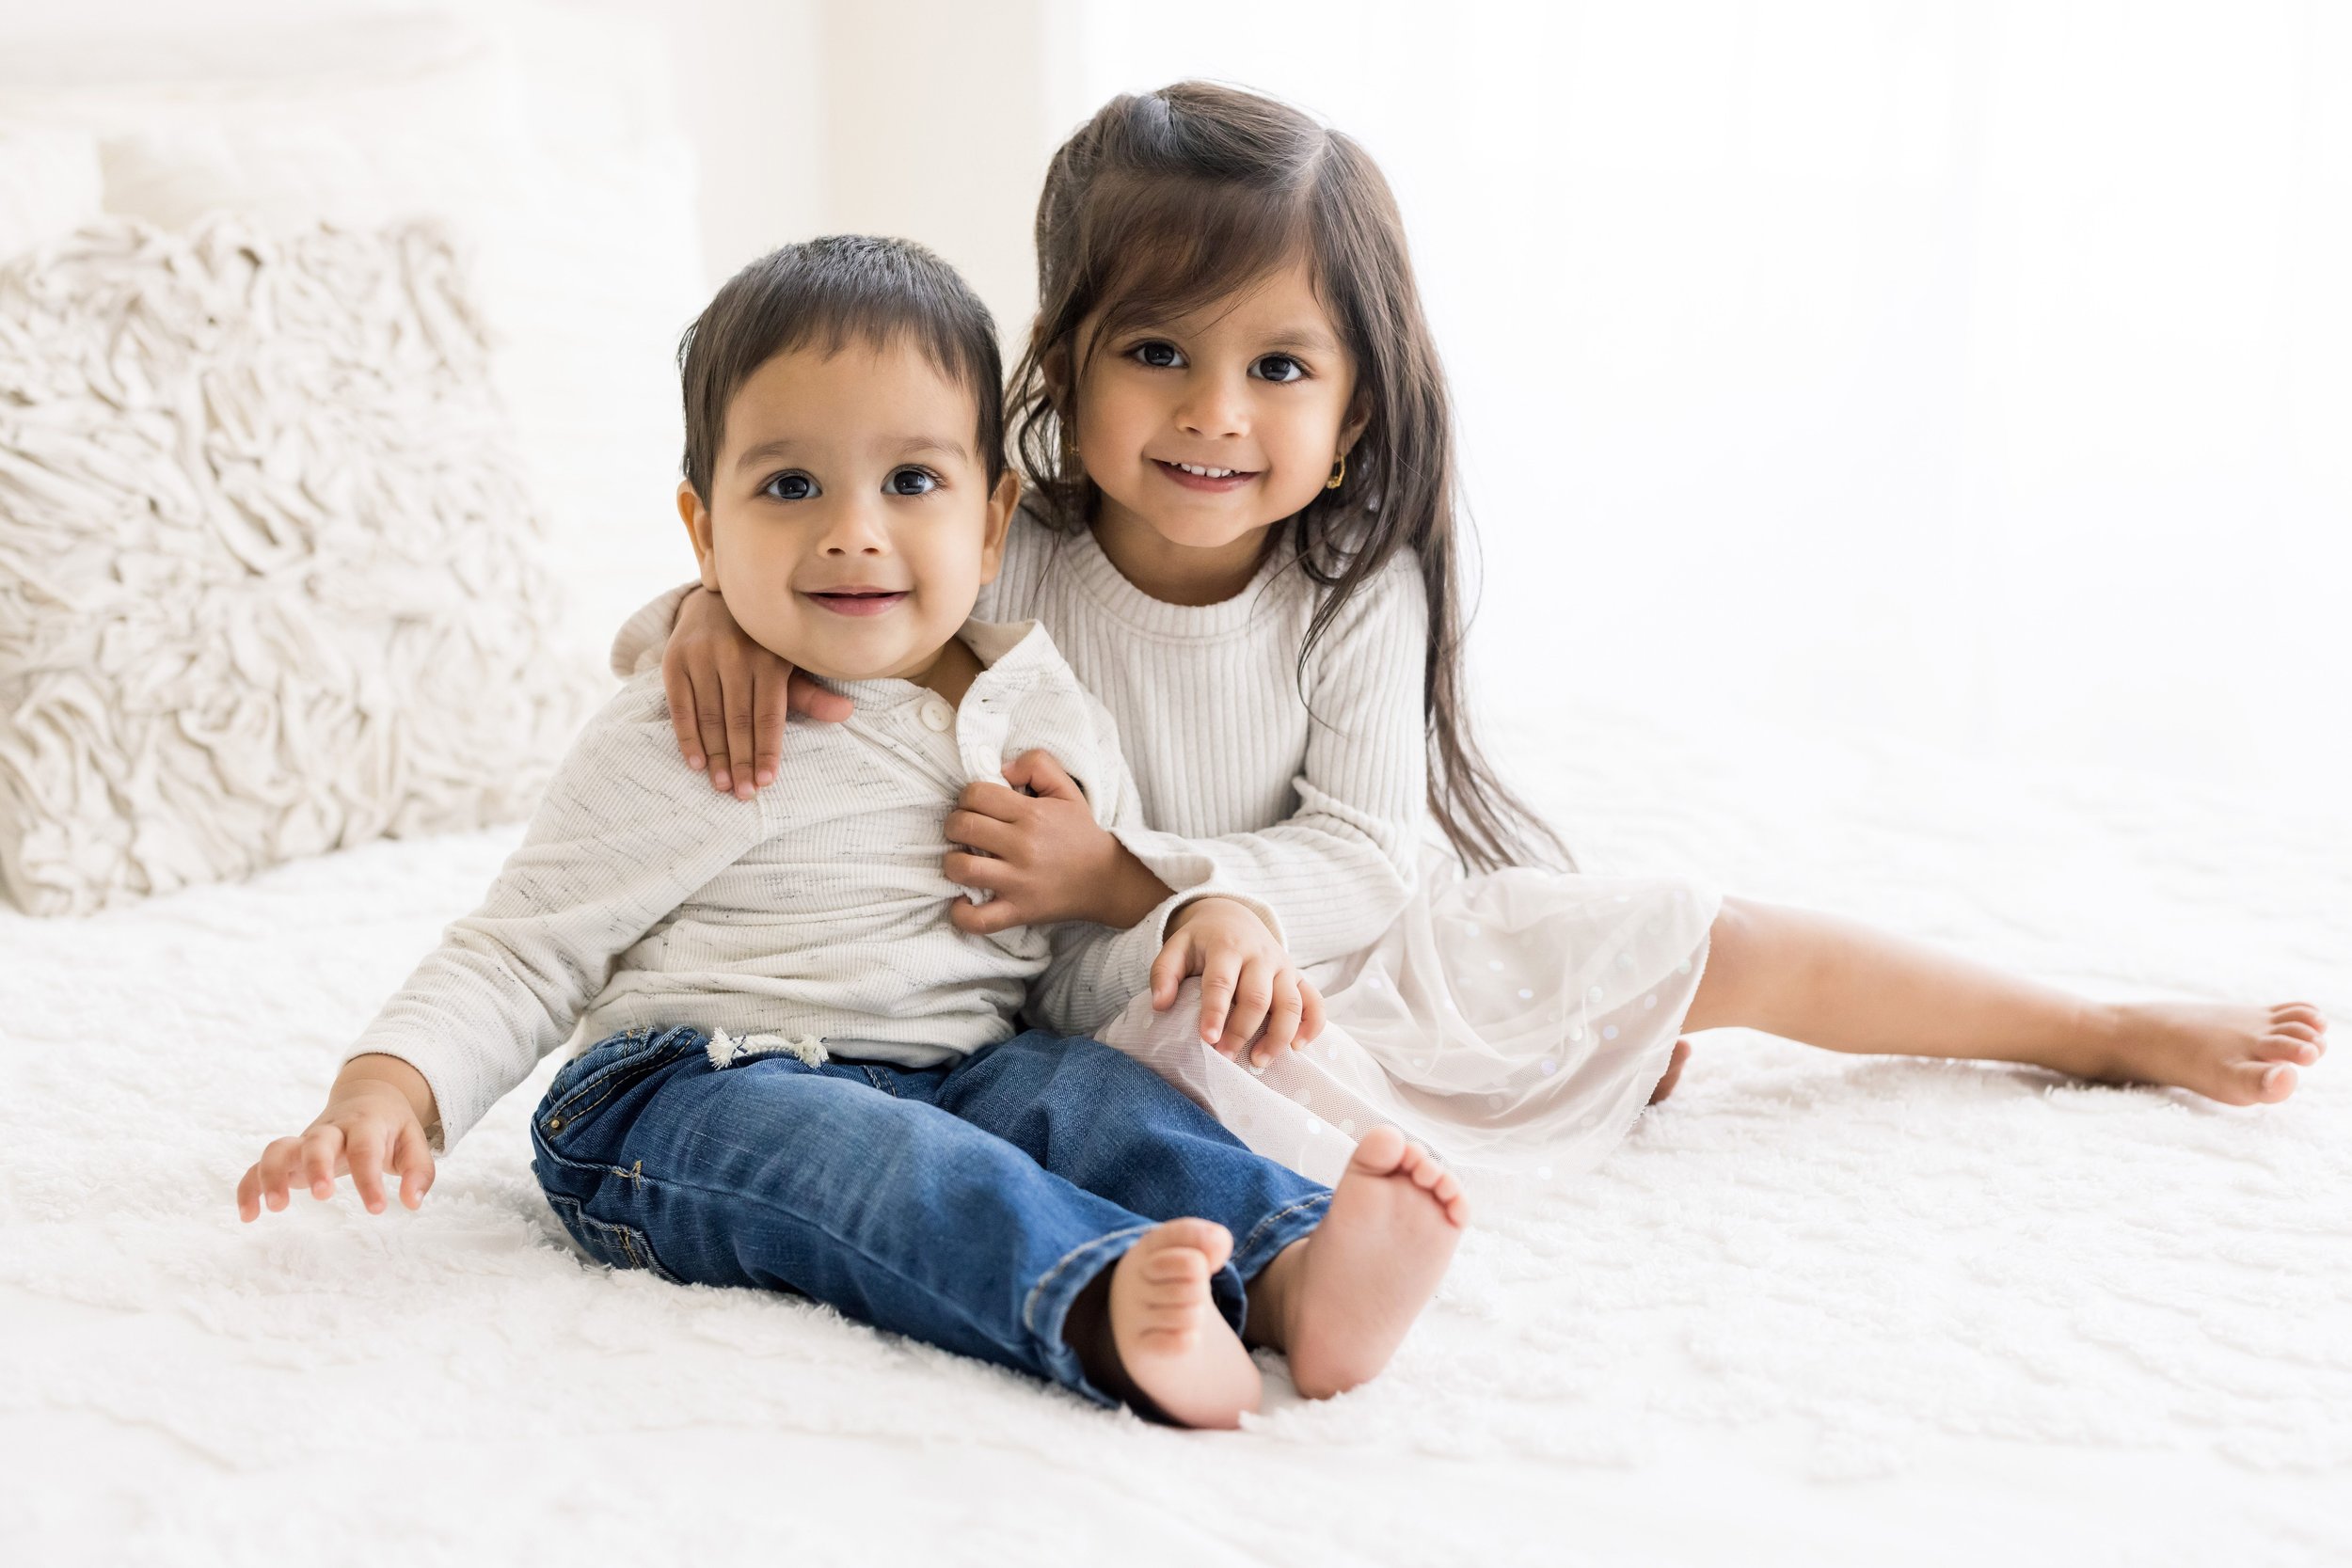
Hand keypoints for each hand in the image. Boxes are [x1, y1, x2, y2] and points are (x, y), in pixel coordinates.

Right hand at [237, 1056, 438, 1221]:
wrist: (367, 1097)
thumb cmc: (390, 1128)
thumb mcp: (414, 1143)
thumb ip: (418, 1172)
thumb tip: (411, 1203)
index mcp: (365, 1125)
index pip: (365, 1149)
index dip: (369, 1179)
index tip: (377, 1210)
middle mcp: (330, 1130)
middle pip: (317, 1141)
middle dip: (316, 1166)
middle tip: (323, 1196)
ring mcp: (304, 1141)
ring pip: (278, 1149)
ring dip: (272, 1175)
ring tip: (276, 1208)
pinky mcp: (288, 1155)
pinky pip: (258, 1166)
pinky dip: (249, 1187)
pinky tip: (248, 1215)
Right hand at [664, 586, 852, 800]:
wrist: (715, 602)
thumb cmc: (759, 646)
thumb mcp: (787, 664)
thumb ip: (811, 694)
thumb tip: (847, 713)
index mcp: (769, 657)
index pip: (769, 714)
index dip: (768, 749)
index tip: (767, 781)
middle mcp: (735, 654)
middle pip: (738, 719)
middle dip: (741, 761)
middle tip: (744, 794)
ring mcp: (702, 656)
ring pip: (709, 716)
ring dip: (715, 756)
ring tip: (722, 785)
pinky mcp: (674, 660)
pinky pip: (680, 707)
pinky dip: (687, 737)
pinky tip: (696, 764)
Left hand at [945, 750, 1171, 933]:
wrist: (1106, 879)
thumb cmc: (1079, 834)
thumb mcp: (1066, 789)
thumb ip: (1037, 764)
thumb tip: (1001, 769)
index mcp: (1032, 814)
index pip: (976, 794)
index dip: (968, 797)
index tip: (976, 807)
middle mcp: (1023, 846)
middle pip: (962, 826)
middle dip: (955, 824)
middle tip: (966, 831)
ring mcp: (1018, 882)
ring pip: (962, 868)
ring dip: (952, 862)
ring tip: (963, 860)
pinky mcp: (1018, 911)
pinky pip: (978, 919)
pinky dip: (961, 913)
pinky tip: (963, 900)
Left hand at [1148, 897, 1324, 1067]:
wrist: (1233, 916)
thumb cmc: (1202, 941)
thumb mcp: (1176, 947)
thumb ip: (1164, 973)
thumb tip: (1160, 1005)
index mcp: (1226, 947)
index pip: (1222, 981)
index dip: (1216, 1011)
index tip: (1207, 1039)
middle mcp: (1260, 956)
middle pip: (1257, 998)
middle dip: (1242, 1031)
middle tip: (1224, 1057)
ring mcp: (1283, 966)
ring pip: (1290, 1003)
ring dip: (1278, 1036)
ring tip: (1258, 1061)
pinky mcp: (1298, 976)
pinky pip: (1315, 1001)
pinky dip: (1313, 1025)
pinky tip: (1299, 1047)